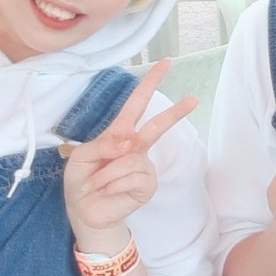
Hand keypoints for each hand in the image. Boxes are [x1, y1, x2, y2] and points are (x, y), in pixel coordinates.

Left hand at [63, 60, 196, 235]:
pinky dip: (114, 184)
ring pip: (129, 160)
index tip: (165, 63)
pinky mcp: (147, 185)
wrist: (84, 212)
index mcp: (119, 134)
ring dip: (106, 173)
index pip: (137, 104)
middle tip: (194, 99)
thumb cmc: (82, 181)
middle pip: (157, 125)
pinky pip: (132, 177)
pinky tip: (110, 192)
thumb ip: (103, 144)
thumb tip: (127, 140)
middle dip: (175, 112)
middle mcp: (135, 148)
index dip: (149, 83)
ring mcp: (144, 166)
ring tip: (98, 184)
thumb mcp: (82, 157)